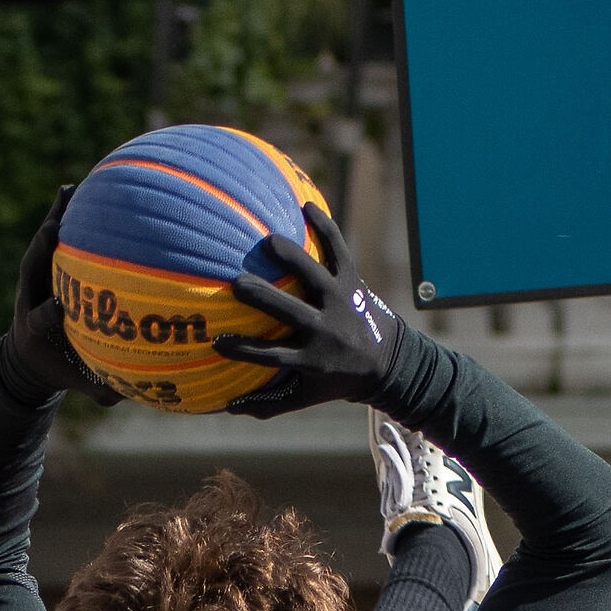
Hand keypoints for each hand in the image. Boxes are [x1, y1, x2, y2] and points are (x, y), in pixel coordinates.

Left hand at [0, 184, 121, 406]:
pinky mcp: (42, 269)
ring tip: (68, 193)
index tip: (62, 305)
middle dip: (43, 253)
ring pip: (42, 248)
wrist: (30, 357)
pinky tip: (75, 189)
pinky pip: (54, 239)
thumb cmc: (64, 370)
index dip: (52, 309)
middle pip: (34, 271)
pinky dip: (61, 215)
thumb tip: (131, 394)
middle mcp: (32, 299)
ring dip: (53, 221)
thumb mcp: (83, 384)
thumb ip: (103, 389)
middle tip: (54, 230)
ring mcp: (35, 281)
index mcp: (38, 329)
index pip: (45, 316)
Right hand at [213, 202, 400, 416]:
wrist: (392, 364)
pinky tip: (305, 203)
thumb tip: (225, 407)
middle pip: (289, 311)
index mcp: (312, 359)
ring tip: (268, 240)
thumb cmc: (338, 380)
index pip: (272, 356)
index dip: (245, 350)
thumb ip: (269, 402)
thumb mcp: (307, 397)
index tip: (218, 341)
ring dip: (292, 258)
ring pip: (315, 275)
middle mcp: (326, 330)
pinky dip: (326, 227)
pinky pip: (339, 250)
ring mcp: (341, 303)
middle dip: (263, 297)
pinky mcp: (354, 283)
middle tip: (235, 283)